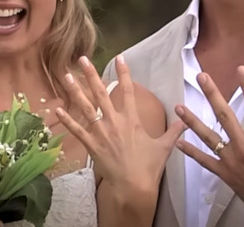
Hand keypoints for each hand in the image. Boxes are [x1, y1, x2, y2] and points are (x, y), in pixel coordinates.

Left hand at [56, 55, 184, 192]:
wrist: (133, 187)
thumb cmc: (149, 167)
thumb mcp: (164, 147)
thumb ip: (174, 131)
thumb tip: (186, 119)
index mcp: (132, 120)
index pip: (128, 90)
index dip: (124, 73)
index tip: (120, 57)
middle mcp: (114, 122)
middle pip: (101, 93)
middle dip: (91, 74)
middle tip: (82, 59)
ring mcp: (101, 133)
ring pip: (86, 107)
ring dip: (76, 91)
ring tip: (66, 76)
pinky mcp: (91, 145)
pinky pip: (77, 130)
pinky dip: (67, 120)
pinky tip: (57, 109)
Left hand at [175, 66, 243, 220]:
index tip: (240, 69)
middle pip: (224, 115)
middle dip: (212, 94)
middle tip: (201, 77)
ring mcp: (233, 160)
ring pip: (209, 136)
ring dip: (192, 121)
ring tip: (179, 107)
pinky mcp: (225, 173)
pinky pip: (205, 161)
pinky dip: (191, 152)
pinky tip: (178, 142)